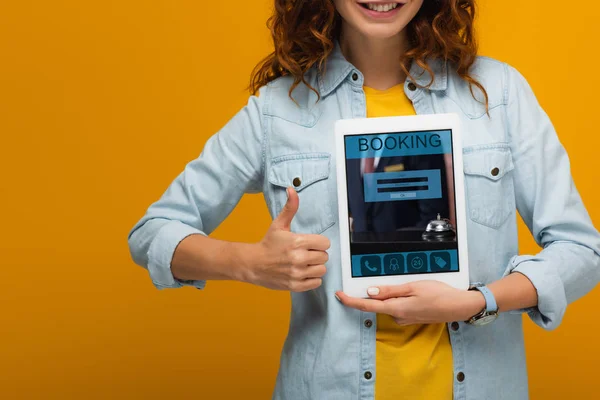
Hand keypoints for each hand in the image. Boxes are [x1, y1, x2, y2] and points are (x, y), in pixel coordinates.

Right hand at [249, 187, 330, 291]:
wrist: (252, 264)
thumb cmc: (268, 244)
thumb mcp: (279, 224)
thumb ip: (290, 208)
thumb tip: (292, 189)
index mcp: (297, 242)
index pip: (325, 243)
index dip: (319, 243)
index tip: (311, 244)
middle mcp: (299, 258)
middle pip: (324, 257)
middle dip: (317, 254)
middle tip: (306, 253)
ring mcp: (297, 273)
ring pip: (322, 270)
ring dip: (315, 267)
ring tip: (305, 264)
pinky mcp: (295, 285)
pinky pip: (316, 283)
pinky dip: (312, 279)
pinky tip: (303, 273)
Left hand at [335, 281, 485, 324]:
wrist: (458, 307)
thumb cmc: (438, 294)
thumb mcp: (413, 287)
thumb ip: (390, 291)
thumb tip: (370, 292)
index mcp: (396, 309)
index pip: (366, 306)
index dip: (350, 301)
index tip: (339, 295)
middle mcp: (398, 316)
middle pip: (376, 305)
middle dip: (370, 295)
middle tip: (371, 281)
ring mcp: (405, 319)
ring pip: (388, 305)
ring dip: (388, 295)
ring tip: (404, 283)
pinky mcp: (411, 317)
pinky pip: (398, 307)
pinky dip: (398, 299)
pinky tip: (409, 292)